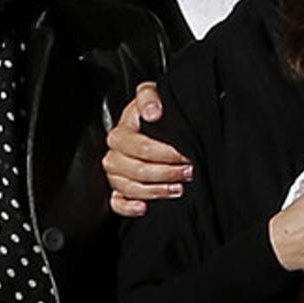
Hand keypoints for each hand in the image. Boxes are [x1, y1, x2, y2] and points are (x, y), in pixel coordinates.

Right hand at [103, 82, 193, 216]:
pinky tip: (144, 208)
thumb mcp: (151, 94)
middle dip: (166, 172)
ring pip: (129, 187)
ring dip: (155, 190)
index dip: (165, 153)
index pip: (140, 147)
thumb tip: (152, 112)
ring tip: (178, 188)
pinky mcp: (118, 189)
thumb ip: (149, 96)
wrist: (151, 122)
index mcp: (121, 133)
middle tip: (188, 171)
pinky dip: (128, 207)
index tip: (185, 154)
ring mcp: (116, 174)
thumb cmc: (153, 111)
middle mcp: (115, 155)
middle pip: (135, 169)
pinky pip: (116, 203)